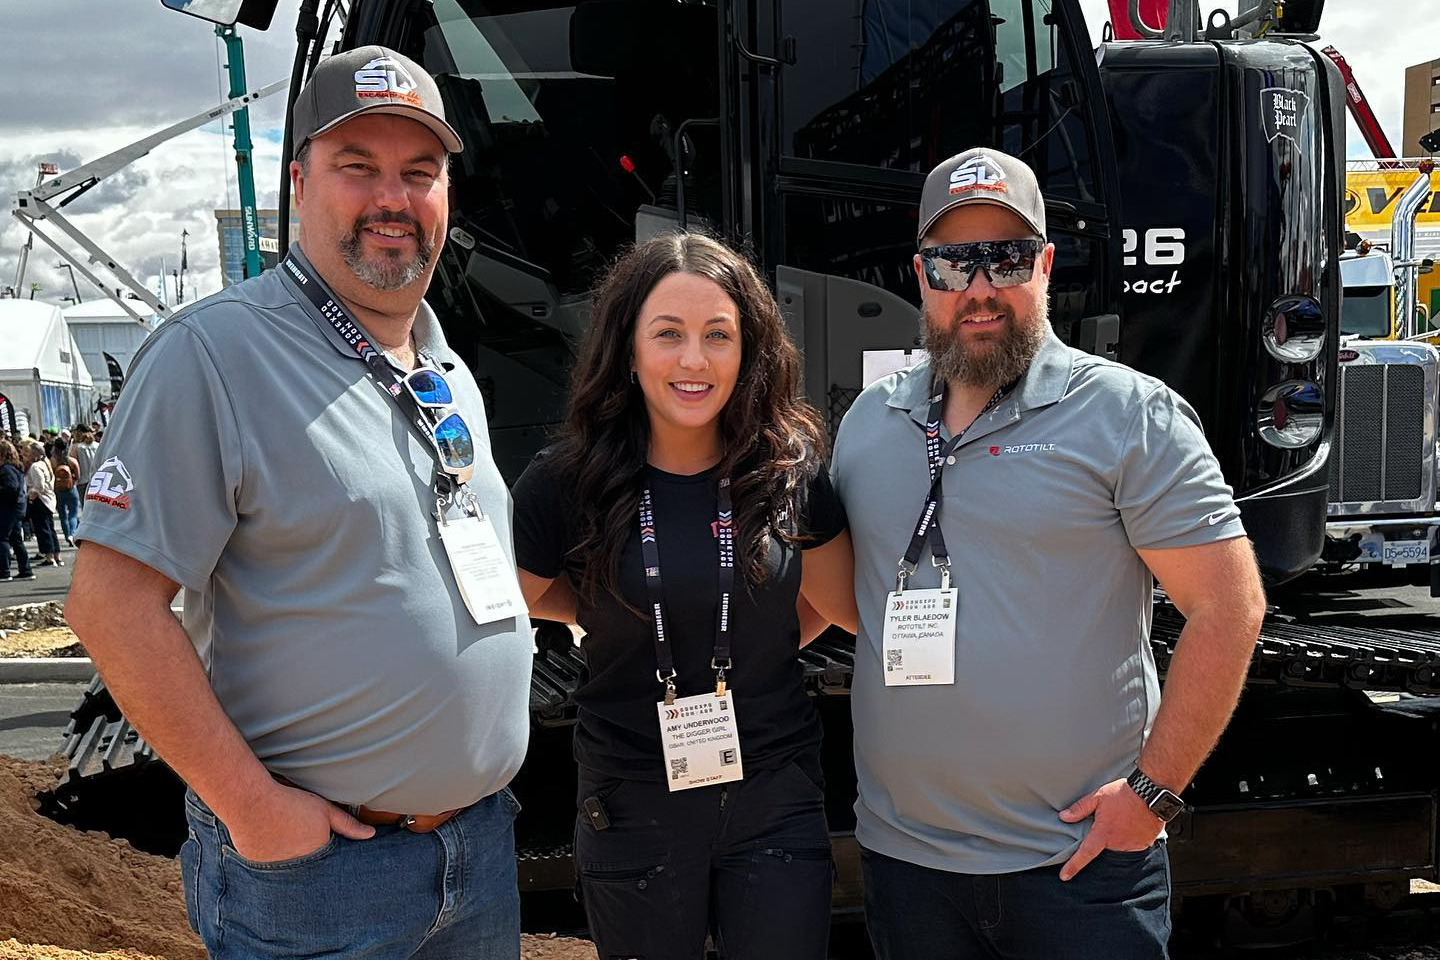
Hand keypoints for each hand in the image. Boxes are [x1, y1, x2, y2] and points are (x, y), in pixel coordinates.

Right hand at [222, 781, 374, 864]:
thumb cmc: (291, 804)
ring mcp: (277, 871)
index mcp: (318, 855)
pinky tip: (270, 846)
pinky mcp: (259, 869)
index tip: (327, 851)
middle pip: (311, 869)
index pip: (330, 865)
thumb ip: (348, 825)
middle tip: (304, 843)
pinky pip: (271, 869)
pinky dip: (273, 861)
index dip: (329, 856)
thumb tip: (371, 834)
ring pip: (291, 870)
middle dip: (311, 863)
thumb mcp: (324, 811)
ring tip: (286, 843)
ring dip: (291, 863)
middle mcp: (299, 868)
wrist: (252, 803)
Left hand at [1056, 778, 1162, 880]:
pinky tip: (1130, 824)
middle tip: (1110, 819)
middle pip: (1103, 846)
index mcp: (1104, 833)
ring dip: (1116, 836)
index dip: (1073, 866)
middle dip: (1103, 836)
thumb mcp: (1098, 796)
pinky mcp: (1144, 844)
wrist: (1152, 793)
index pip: (1085, 853)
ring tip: (1121, 819)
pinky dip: (1129, 836)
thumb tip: (1063, 817)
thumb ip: (1080, 808)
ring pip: (1118, 845)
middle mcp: (1118, 843)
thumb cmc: (1124, 794)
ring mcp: (1132, 845)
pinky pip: (1132, 844)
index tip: (1065, 876)